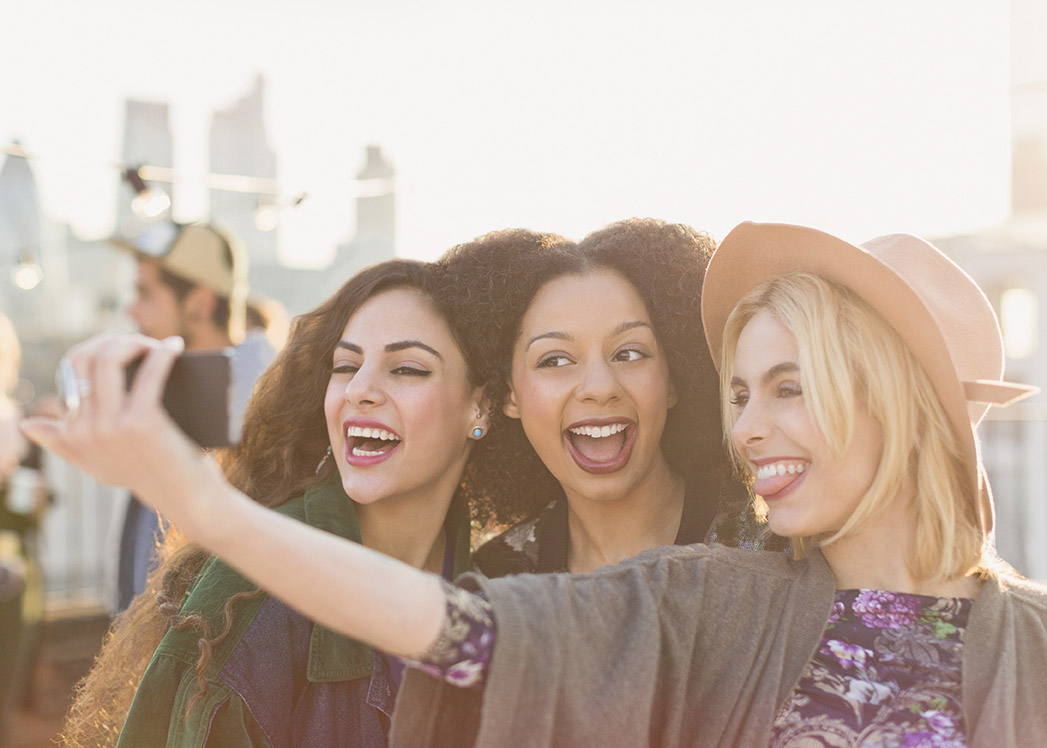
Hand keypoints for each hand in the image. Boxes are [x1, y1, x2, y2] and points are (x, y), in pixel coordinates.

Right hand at [19, 334, 221, 527]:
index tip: (122, 344)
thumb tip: (28, 425)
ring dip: (135, 342)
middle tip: (141, 342)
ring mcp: (111, 426)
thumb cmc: (148, 476)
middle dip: (114, 341)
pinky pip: (149, 372)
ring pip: (109, 359)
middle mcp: (84, 430)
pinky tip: (175, 346)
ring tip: (157, 344)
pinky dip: (163, 354)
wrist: (187, 499)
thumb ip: (63, 444)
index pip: (70, 370)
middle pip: (87, 359)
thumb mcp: (97, 464)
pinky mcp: (142, 422)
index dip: (96, 348)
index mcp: (70, 434)